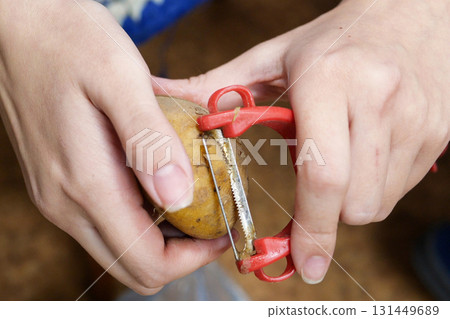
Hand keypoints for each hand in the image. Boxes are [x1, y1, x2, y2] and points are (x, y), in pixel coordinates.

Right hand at [0, 0, 231, 293]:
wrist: (17, 25)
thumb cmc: (67, 40)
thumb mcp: (119, 79)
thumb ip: (149, 142)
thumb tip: (179, 196)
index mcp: (86, 185)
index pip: (147, 261)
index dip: (194, 257)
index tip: (223, 230)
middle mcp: (67, 203)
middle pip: (135, 266)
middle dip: (182, 253)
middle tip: (213, 217)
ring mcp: (60, 196)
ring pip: (122, 246)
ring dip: (164, 235)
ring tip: (194, 196)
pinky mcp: (60, 183)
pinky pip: (108, 220)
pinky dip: (142, 215)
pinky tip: (160, 178)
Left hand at [154, 0, 449, 283]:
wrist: (411, 17)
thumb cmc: (334, 41)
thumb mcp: (273, 56)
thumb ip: (218, 86)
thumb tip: (163, 96)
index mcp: (328, 79)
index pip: (322, 173)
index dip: (311, 229)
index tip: (302, 264)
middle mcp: (378, 100)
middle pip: (354, 203)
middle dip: (326, 216)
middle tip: (312, 196)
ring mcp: (416, 119)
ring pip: (378, 203)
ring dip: (349, 201)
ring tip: (340, 162)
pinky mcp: (438, 133)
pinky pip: (401, 190)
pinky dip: (375, 188)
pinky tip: (365, 155)